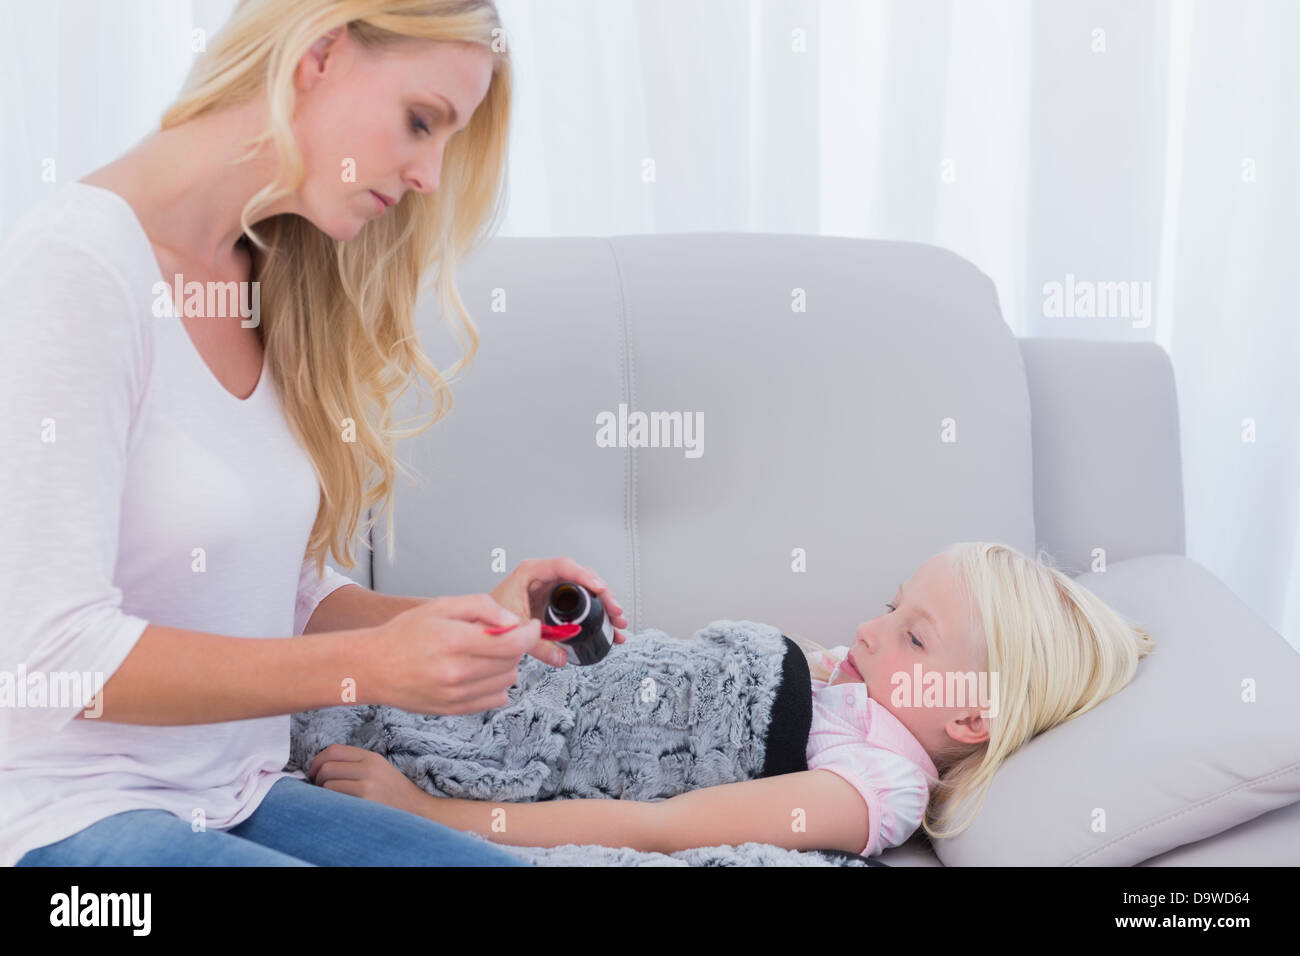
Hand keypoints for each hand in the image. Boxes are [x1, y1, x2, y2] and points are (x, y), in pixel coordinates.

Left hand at [308, 744, 429, 815]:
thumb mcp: (379, 770)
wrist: (417, 810)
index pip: (334, 750)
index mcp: (371, 757)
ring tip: (331, 800)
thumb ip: (354, 765)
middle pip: (327, 766)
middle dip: (316, 778)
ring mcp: (367, 785)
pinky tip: (336, 807)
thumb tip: (320, 768)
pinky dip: (329, 803)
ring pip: (327, 783)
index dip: (317, 760)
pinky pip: (334, 799)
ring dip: (322, 793)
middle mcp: (369, 768)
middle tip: (320, 789)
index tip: (313, 772)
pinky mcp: (365, 801)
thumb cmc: (393, 793)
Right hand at [368, 593, 544, 714]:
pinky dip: (496, 684)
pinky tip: (479, 671)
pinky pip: (495, 699)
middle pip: (513, 662)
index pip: (513, 643)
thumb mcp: (442, 605)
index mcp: (455, 641)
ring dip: (506, 665)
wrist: (372, 666)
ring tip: (484, 653)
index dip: (530, 633)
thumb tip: (513, 621)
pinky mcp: (453, 710)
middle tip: (499, 635)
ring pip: (507, 681)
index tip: (530, 626)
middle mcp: (457, 672)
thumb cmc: (404, 633)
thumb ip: (482, 607)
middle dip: (515, 645)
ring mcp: (455, 695)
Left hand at [490, 557, 630, 647]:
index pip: (564, 566)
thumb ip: (537, 645)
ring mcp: (551, 589)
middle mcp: (544, 577)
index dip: (584, 576)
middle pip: (582, 578)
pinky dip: (596, 614)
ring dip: (604, 605)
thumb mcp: (514, 630)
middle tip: (614, 612)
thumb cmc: (488, 616)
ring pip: (586, 591)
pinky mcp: (555, 602)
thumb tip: (561, 656)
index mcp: (531, 573)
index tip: (599, 589)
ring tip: (617, 622)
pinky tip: (608, 628)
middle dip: (603, 595)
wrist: (479, 624)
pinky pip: (581, 604)